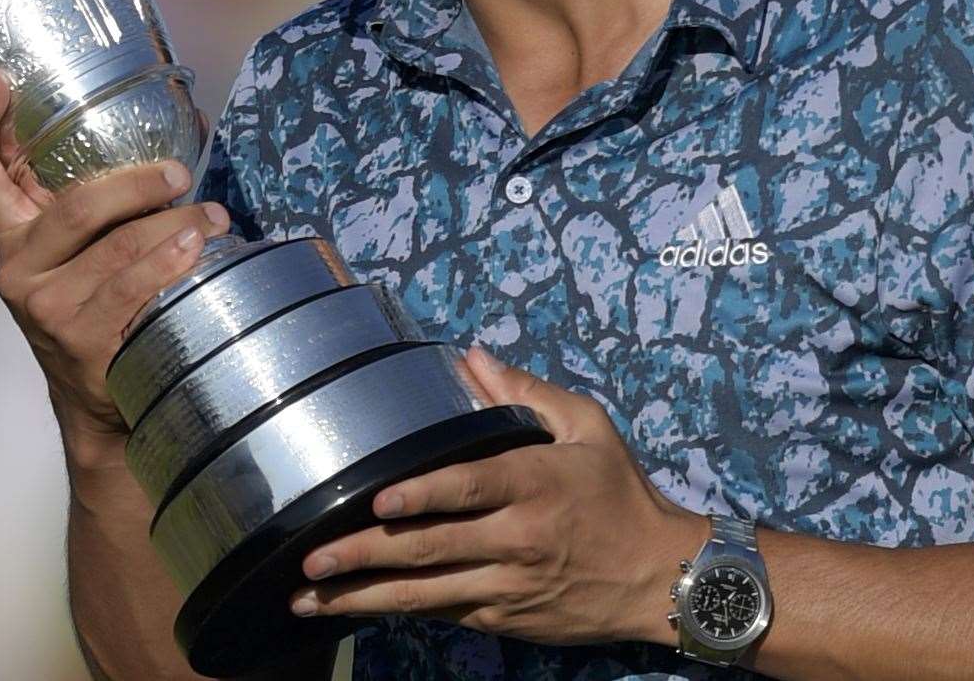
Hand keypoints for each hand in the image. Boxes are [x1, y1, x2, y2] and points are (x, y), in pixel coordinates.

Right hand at [0, 69, 232, 445]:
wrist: (101, 403)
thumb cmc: (104, 304)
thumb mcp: (87, 250)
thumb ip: (105, 199)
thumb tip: (181, 130)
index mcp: (13, 233)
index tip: (0, 78)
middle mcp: (18, 267)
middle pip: (75, 205)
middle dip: (136, 183)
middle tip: (181, 173)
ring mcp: (46, 306)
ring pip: (116, 245)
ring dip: (176, 223)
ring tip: (214, 216)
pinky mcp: (79, 339)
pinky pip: (131, 288)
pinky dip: (170, 262)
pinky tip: (197, 248)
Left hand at [289, 345, 704, 645]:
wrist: (663, 578)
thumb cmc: (620, 493)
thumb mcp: (588, 427)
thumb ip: (527, 391)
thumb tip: (471, 357)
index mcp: (534, 483)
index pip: (469, 489)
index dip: (422, 496)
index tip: (377, 499)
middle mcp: (516, 539)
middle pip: (431, 548)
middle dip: (365, 554)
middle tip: (312, 558)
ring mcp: (508, 584)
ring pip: (426, 593)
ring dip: (364, 596)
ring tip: (310, 596)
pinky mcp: (505, 616)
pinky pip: (445, 612)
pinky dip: (400, 610)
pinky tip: (357, 608)